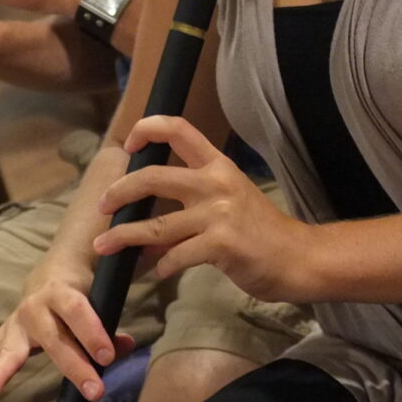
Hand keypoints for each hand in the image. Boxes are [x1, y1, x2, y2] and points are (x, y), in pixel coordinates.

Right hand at [0, 251, 135, 401]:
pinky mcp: (2, 338)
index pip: (78, 312)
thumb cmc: (84, 294)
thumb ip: (110, 328)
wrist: (53, 275)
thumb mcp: (102, 302)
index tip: (108, 358)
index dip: (93, 333)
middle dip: (73, 366)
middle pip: (53, 339)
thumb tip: (125, 346)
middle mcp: (35, 308)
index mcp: (62, 292)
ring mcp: (16, 324)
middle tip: (93, 390)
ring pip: (8, 350)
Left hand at [93, 116, 317, 299]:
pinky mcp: (220, 245)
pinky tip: (157, 272)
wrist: (298, 258)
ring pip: (155, 225)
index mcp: (219, 166)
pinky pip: (174, 256)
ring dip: (123, 237)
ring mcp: (218, 214)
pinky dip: (160, 266)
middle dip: (119, 192)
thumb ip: (191, 206)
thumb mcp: (230, 205)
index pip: (179, 129)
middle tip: (103, 206)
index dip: (147, 129)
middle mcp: (216, 183)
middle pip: (153, 176)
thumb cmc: (262, 233)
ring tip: (103, 247)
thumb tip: (146, 224)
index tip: (129, 146)